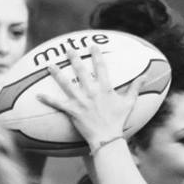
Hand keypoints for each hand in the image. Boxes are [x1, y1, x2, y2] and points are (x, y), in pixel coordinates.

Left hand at [37, 46, 156, 145]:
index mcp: (105, 89)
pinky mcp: (73, 111)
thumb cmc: (118, 121)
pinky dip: (48, 100)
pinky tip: (38, 95)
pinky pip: (58, 104)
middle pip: (81, 71)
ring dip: (57, 74)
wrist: (108, 138)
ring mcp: (81, 101)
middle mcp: (92, 92)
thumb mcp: (129, 103)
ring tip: (49, 65)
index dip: (96, 55)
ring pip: (66, 84)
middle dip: (74, 58)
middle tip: (68, 49)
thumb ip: (135, 88)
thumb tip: (145, 76)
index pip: (101, 68)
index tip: (92, 45)